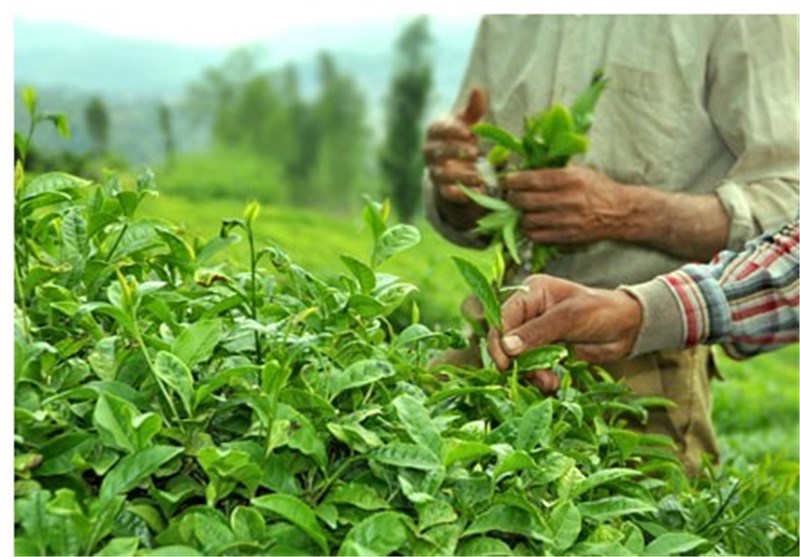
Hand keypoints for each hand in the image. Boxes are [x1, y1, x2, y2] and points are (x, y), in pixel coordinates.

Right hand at [424, 87, 488, 229]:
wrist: (454, 160)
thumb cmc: (462, 134)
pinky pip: (447, 193)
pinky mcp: (441, 188)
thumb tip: (478, 88)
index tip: (468, 132)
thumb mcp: (468, 121)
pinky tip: (477, 193)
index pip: (438, 130)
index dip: (451, 131)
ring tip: (480, 177)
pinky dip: (460, 195)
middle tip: (475, 152)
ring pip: (441, 175)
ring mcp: (434, 171)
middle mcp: (430, 152)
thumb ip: (474, 108)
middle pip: (438, 152)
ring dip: (460, 176)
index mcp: (435, 131)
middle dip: (455, 152)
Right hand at [487, 275, 642, 370]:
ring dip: (530, 372)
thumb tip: (507, 347)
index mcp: (531, 293)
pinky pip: (532, 364)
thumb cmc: (602, 312)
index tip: (505, 364)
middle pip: (506, 338)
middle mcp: (529, 310)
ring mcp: (536, 330)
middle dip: (517, 360)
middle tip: (533, 377)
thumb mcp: (569, 318)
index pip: (503, 317)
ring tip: (549, 382)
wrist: (629, 328)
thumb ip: (537, 332)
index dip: (499, 341)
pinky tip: (552, 381)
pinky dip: (539, 376)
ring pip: (518, 355)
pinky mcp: (545, 347)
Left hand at [502, 167, 631, 244]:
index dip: (513, 181)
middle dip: (513, 198)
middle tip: (511, 197)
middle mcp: (567, 199)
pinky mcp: (566, 237)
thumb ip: (553, 173)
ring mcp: (566, 220)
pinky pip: (537, 236)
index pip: (532, 179)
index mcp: (569, 179)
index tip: (505, 181)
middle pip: (526, 201)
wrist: (619, 212)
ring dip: (520, 216)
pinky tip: (530, 224)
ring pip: (528, 220)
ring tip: (521, 211)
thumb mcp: (579, 172)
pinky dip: (529, 230)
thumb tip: (524, 173)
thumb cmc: (597, 188)